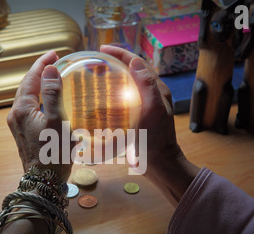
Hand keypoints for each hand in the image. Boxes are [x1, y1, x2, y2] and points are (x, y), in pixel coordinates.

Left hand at [7, 50, 72, 182]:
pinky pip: (30, 109)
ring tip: (53, 78)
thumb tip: (50, 69)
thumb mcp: (57, 121)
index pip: (30, 78)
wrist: (44, 181)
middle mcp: (16, 115)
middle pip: (26, 87)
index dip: (42, 64)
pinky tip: (49, 102)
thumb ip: (53, 93)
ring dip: (39, 86)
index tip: (54, 53)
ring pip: (27, 98)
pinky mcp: (23, 133)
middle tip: (54, 62)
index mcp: (22, 109)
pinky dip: (39, 99)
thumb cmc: (53, 153)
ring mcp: (18, 125)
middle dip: (39, 72)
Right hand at [100, 45, 199, 203]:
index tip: (102, 50)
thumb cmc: (156, 139)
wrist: (159, 164)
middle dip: (115, 63)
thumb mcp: (153, 110)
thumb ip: (146, 86)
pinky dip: (110, 97)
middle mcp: (151, 96)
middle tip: (95, 63)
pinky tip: (98, 103)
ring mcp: (143, 108)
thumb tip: (134, 62)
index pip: (138, 63)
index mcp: (156, 90)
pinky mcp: (136, 119)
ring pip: (126, 87)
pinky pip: (122, 103)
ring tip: (94, 79)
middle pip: (131, 72)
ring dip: (112, 79)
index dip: (121, 54)